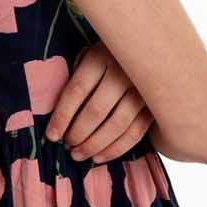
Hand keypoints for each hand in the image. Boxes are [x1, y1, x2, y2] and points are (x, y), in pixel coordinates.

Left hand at [45, 43, 154, 162]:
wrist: (151, 49)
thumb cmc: (109, 55)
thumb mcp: (89, 55)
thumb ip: (77, 78)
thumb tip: (61, 118)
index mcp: (101, 56)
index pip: (77, 91)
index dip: (62, 116)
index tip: (51, 135)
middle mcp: (124, 72)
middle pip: (96, 111)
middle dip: (78, 134)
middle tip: (68, 147)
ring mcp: (143, 89)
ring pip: (117, 125)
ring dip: (95, 145)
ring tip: (79, 155)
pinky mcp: (155, 105)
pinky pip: (135, 133)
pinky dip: (116, 149)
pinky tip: (100, 157)